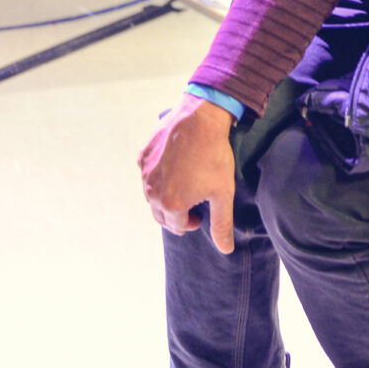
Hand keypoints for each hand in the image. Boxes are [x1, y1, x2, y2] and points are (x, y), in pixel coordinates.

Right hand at [138, 94, 237, 252]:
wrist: (201, 118)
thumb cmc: (214, 155)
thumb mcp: (222, 193)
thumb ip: (222, 224)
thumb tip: (225, 250)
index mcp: (170, 204)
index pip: (177, 226)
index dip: (191, 223)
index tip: (200, 215)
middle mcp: (152, 191)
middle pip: (161, 214)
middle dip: (176, 215)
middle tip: (192, 205)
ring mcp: (145, 172)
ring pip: (151, 196)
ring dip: (165, 197)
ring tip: (183, 188)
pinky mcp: (143, 155)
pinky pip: (147, 174)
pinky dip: (157, 177)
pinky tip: (173, 169)